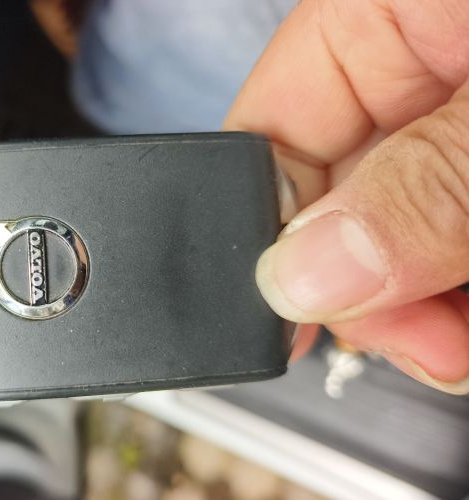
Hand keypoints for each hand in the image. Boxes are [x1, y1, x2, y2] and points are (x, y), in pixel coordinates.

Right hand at [225, 0, 468, 393]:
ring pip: (390, 240)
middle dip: (358, 288)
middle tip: (413, 338)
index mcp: (373, 18)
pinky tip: (465, 318)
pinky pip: (442, 245)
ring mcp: (447, 126)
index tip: (294, 318)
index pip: (261, 136)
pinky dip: (454, 298)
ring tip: (455, 341)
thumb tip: (305, 277)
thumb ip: (420, 185)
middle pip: (326, 205)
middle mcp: (403, 74)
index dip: (263, 239)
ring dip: (415, 309)